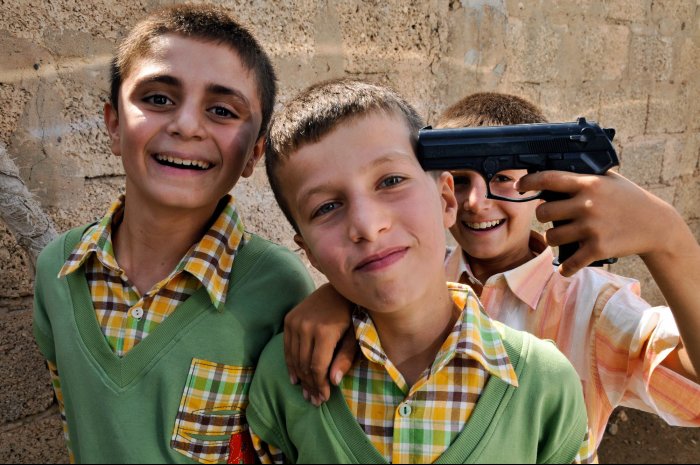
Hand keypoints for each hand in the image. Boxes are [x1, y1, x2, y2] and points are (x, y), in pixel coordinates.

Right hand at [284, 283, 355, 405]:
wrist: (337, 290)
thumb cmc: (351, 316)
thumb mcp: (354, 338)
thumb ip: (345, 358)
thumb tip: (333, 382)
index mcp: (324, 331)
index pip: (318, 367)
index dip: (320, 385)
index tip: (324, 398)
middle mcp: (306, 326)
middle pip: (305, 365)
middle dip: (310, 385)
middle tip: (314, 401)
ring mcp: (295, 322)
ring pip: (294, 358)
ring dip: (300, 378)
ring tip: (306, 393)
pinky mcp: (289, 319)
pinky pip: (287, 348)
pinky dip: (290, 364)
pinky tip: (295, 379)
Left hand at [516, 170, 680, 275]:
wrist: (656, 225)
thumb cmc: (629, 199)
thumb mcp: (608, 180)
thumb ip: (583, 177)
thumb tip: (554, 173)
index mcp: (587, 183)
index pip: (549, 179)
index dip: (529, 181)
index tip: (519, 186)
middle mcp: (586, 204)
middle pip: (543, 212)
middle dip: (543, 216)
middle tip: (550, 218)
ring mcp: (591, 227)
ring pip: (551, 237)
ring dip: (553, 239)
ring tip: (562, 238)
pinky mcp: (598, 248)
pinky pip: (570, 262)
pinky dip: (565, 267)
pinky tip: (565, 268)